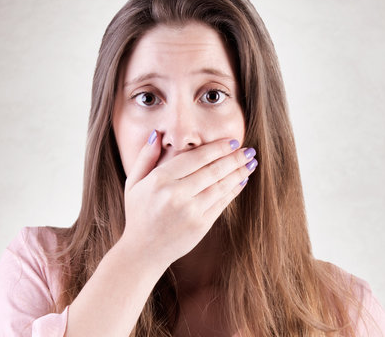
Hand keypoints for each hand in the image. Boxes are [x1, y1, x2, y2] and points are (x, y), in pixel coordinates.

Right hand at [120, 130, 257, 266]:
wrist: (142, 252)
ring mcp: (190, 211)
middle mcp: (175, 194)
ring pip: (220, 185)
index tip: (232, 141)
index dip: (217, 148)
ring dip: (239, 173)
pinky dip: (234, 190)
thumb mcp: (134, 183)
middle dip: (234, 158)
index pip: (196, 158)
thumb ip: (145, 157)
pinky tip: (242, 181)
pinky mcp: (200, 225)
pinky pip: (221, 203)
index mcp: (160, 180)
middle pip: (212, 170)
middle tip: (249, 150)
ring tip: (251, 163)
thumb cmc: (138, 214)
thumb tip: (156, 134)